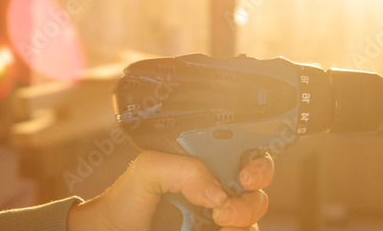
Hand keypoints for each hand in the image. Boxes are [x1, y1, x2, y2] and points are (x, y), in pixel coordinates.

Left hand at [67, 150, 273, 230]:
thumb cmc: (125, 201)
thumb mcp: (147, 170)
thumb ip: (183, 168)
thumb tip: (218, 193)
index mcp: (206, 168)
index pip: (247, 159)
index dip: (258, 165)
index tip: (247, 176)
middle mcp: (218, 195)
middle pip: (258, 194)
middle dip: (252, 200)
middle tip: (224, 210)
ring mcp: (217, 222)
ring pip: (253, 222)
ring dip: (242, 221)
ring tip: (216, 223)